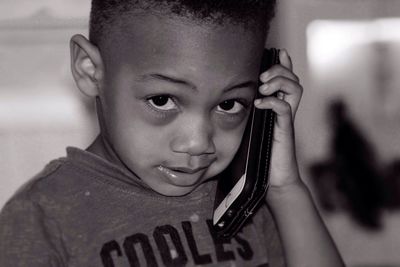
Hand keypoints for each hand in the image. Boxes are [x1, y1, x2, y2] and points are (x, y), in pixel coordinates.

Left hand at [255, 49, 302, 188]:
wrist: (273, 179)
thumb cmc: (261, 157)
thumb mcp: (252, 131)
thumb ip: (249, 116)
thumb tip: (232, 105)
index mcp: (278, 109)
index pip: (286, 80)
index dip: (284, 64)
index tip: (277, 52)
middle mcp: (285, 111)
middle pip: (293, 79)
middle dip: (279, 70)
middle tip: (262, 75)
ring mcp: (286, 120)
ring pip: (295, 89)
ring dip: (279, 81)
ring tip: (263, 85)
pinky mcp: (284, 130)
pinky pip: (284, 109)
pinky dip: (272, 102)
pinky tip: (260, 102)